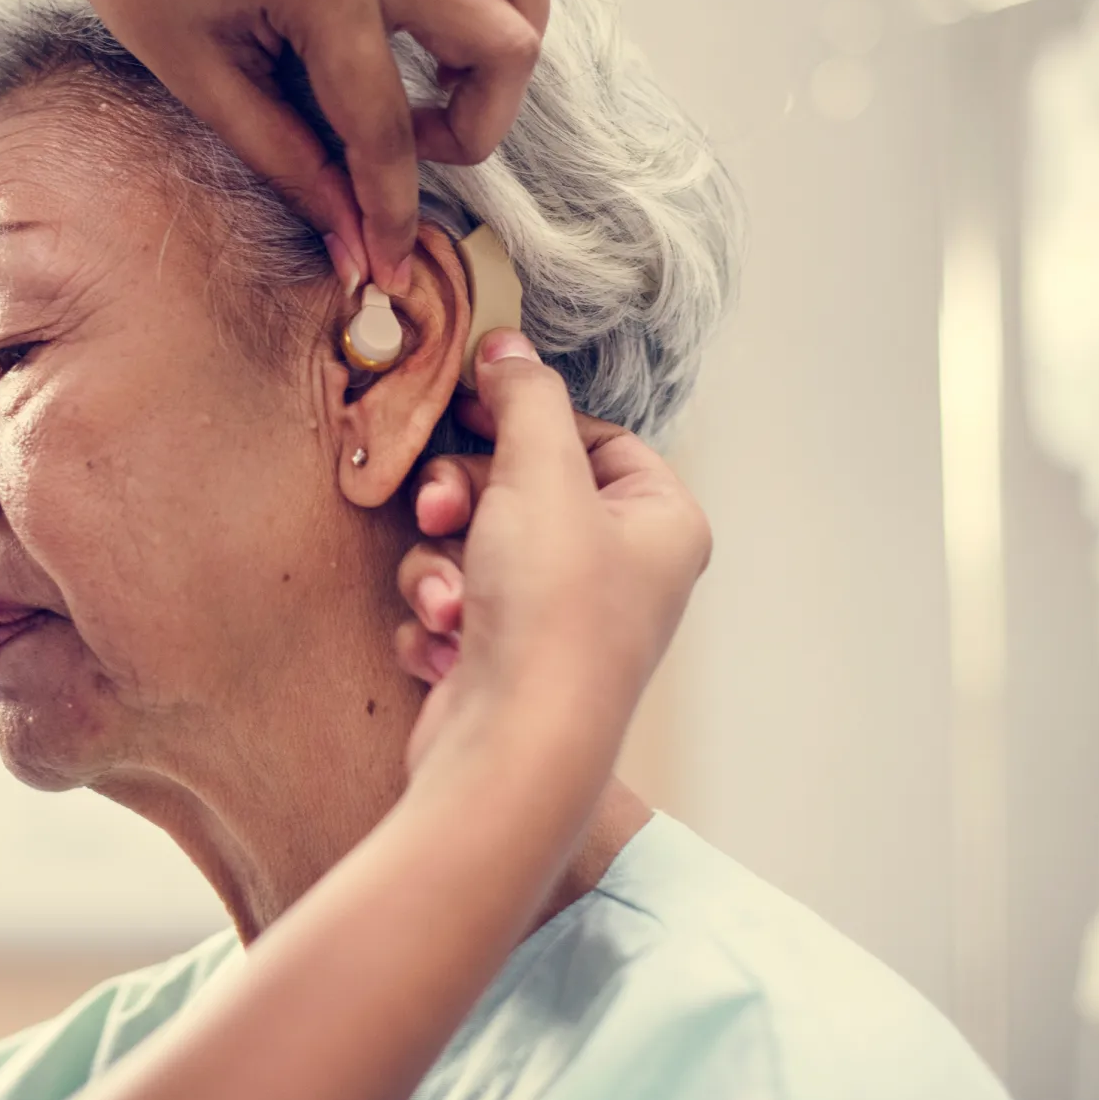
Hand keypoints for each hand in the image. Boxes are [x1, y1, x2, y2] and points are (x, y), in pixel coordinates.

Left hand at [0, 0, 555, 289]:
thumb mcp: (200, 80)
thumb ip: (290, 165)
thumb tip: (351, 248)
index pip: (388, 123)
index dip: (389, 209)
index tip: (386, 264)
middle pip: (501, 43)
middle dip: (473, 125)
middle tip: (406, 145)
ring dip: (507, 31)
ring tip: (445, 70)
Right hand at [391, 332, 710, 779]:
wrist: (511, 753)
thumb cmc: (550, 615)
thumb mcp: (541, 474)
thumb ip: (524, 398)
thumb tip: (508, 346)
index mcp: (660, 523)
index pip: (595, 435)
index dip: (527, 417)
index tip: (471, 401)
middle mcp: (621, 572)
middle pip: (522, 487)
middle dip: (464, 499)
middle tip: (439, 509)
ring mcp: (563, 621)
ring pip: (473, 544)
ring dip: (441, 564)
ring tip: (449, 603)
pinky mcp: (506, 662)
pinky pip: (453, 603)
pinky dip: (438, 617)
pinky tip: (446, 646)